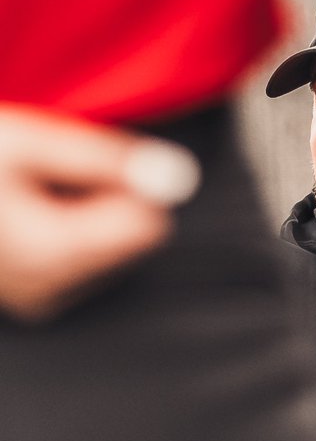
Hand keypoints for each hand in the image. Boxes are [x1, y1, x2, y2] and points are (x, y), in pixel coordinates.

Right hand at [0, 105, 200, 321]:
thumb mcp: (29, 142)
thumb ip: (106, 159)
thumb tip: (173, 170)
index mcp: (53, 254)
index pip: (147, 225)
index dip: (131, 183)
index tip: (94, 160)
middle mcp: (47, 290)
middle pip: (126, 240)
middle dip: (103, 198)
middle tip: (46, 171)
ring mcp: (34, 298)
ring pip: (101, 249)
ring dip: (80, 212)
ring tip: (22, 188)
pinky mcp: (24, 296)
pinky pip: (72, 259)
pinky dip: (58, 228)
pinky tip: (16, 209)